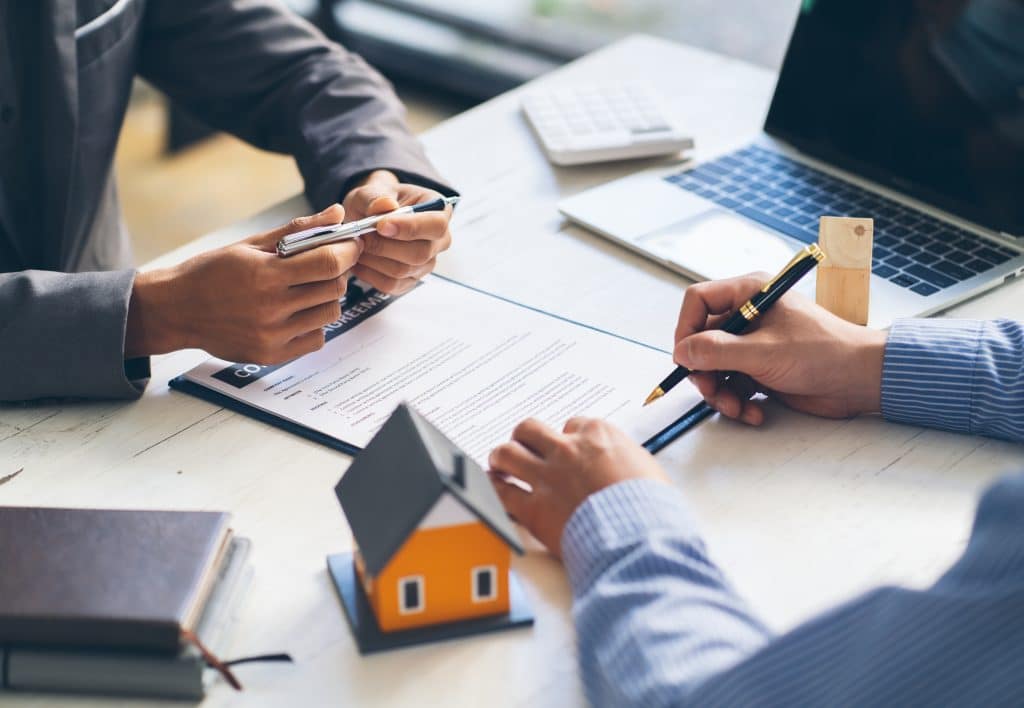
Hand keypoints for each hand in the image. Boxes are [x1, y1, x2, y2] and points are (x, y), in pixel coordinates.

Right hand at [126, 204, 362, 362]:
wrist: (176, 309)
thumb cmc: (212, 272)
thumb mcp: (252, 244)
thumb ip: (298, 230)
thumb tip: (337, 213)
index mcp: (266, 274)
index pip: (329, 262)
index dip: (348, 251)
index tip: (352, 244)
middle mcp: (271, 308)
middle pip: (334, 288)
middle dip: (338, 272)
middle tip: (324, 264)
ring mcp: (273, 335)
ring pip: (330, 314)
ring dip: (327, 298)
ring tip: (306, 288)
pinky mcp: (272, 355)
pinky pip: (316, 339)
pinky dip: (314, 324)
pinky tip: (296, 312)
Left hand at [342, 170, 452, 293]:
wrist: (367, 217)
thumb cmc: (375, 202)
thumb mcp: (370, 191)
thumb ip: (375, 197)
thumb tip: (386, 206)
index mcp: (439, 210)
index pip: (436, 225)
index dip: (410, 227)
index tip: (381, 225)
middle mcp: (439, 240)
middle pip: (420, 253)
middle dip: (385, 246)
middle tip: (361, 235)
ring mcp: (426, 263)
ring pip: (403, 271)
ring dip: (374, 259)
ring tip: (358, 244)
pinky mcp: (410, 280)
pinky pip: (391, 285)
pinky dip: (369, 273)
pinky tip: (359, 258)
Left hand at [489, 417, 668, 557]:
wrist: (641, 537)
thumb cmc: (652, 508)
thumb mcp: (647, 470)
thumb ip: (624, 460)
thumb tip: (621, 467)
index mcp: (598, 436)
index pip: (573, 425)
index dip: (568, 438)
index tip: (568, 448)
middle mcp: (568, 450)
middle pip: (531, 430)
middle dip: (525, 438)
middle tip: (524, 447)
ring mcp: (547, 478)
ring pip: (508, 452)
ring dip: (502, 456)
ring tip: (500, 463)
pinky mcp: (534, 509)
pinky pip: (502, 493)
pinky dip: (494, 488)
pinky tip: (493, 487)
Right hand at [673, 273, 887, 423]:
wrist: (862, 380)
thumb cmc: (823, 352)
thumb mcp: (763, 352)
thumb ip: (717, 352)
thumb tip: (681, 352)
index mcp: (750, 294)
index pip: (698, 302)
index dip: (686, 329)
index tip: (685, 358)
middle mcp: (749, 316)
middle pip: (702, 341)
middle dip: (704, 371)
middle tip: (711, 391)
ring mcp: (754, 344)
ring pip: (715, 368)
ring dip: (720, 393)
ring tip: (736, 408)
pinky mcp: (762, 369)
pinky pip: (733, 385)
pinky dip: (738, 402)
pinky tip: (754, 412)